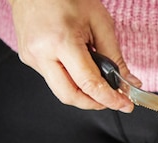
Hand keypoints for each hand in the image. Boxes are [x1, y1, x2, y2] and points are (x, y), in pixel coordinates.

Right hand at [9, 0, 140, 111]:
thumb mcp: (100, 23)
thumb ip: (116, 57)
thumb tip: (129, 82)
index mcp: (60, 42)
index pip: (89, 84)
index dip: (110, 99)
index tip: (124, 104)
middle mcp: (41, 53)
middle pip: (70, 96)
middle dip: (94, 103)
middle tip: (112, 100)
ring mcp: (31, 58)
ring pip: (61, 90)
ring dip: (84, 93)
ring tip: (99, 82)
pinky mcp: (28, 59)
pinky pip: (54, 79)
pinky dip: (72, 81)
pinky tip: (82, 69)